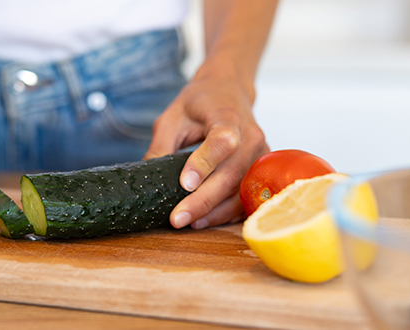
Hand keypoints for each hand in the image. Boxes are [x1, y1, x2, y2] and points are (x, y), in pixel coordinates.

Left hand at [145, 73, 268, 228]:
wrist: (230, 90)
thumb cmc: (200, 103)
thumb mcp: (172, 116)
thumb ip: (161, 145)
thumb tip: (147, 179)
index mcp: (227, 117)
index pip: (221, 141)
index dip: (205, 163)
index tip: (185, 183)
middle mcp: (250, 136)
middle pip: (231, 175)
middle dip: (203, 201)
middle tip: (178, 219)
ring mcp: (261, 154)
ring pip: (242, 191)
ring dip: (216, 212)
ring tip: (190, 222)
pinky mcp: (262, 168)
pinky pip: (248, 196)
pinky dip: (228, 212)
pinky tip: (207, 219)